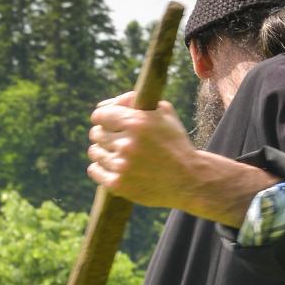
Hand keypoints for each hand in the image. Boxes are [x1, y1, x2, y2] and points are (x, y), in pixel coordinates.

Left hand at [87, 93, 201, 208]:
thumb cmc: (176, 144)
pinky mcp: (119, 184)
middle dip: (105, 135)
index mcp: (137, 122)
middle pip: (95, 134)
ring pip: (94, 152)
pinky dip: (102, 169)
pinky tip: (115, 168)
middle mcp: (127, 143)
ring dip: (104, 152)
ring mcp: (122, 165)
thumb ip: (133, 100)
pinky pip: (95, 171)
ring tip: (119, 155)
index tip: (110, 124)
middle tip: (118, 141)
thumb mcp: (163, 113)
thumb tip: (104, 105)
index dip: (105, 118)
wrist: (190, 180)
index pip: (99, 115)